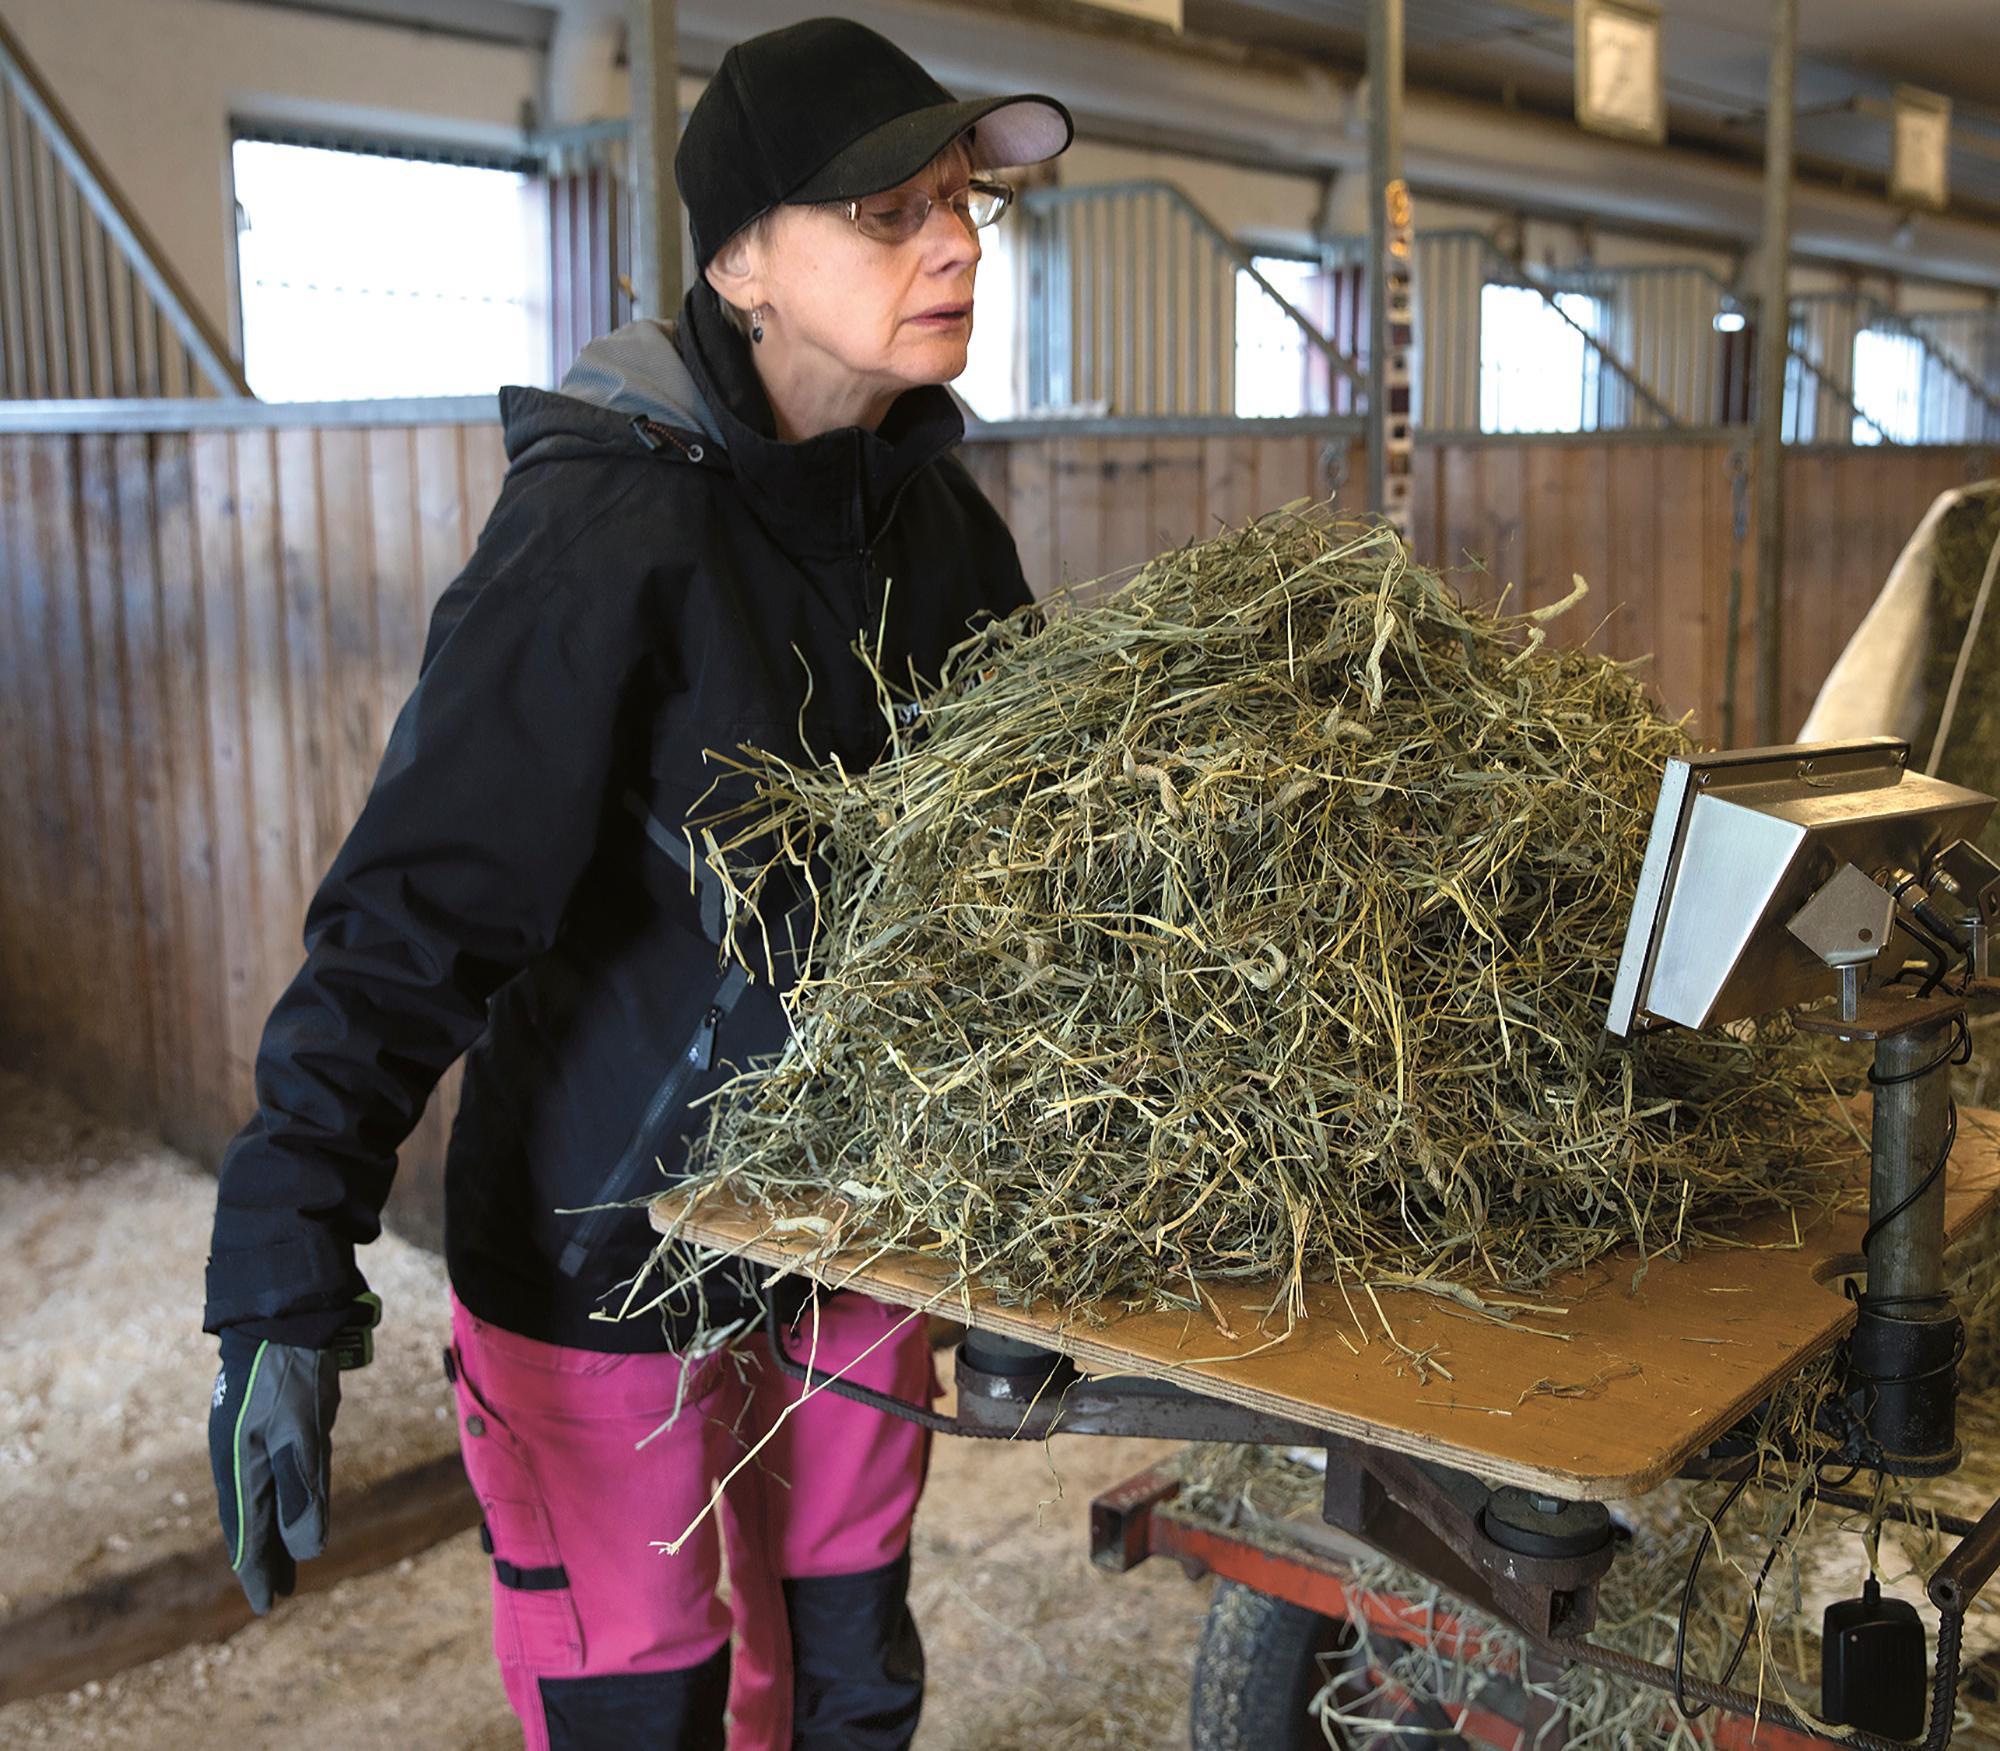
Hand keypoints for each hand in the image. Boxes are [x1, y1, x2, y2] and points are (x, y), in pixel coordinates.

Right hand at [207, 1330, 340, 1611]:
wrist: (282, 1319)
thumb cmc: (290, 1377)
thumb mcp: (300, 1435)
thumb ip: (301, 1491)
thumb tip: (307, 1549)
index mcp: (241, 1469)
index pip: (250, 1534)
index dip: (259, 1570)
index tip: (266, 1605)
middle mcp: (240, 1460)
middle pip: (254, 1521)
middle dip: (266, 1557)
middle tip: (276, 1594)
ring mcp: (252, 1441)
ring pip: (264, 1499)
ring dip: (274, 1531)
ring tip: (285, 1560)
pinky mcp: (268, 1424)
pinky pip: (274, 1475)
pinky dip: (281, 1499)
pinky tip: (291, 1506)